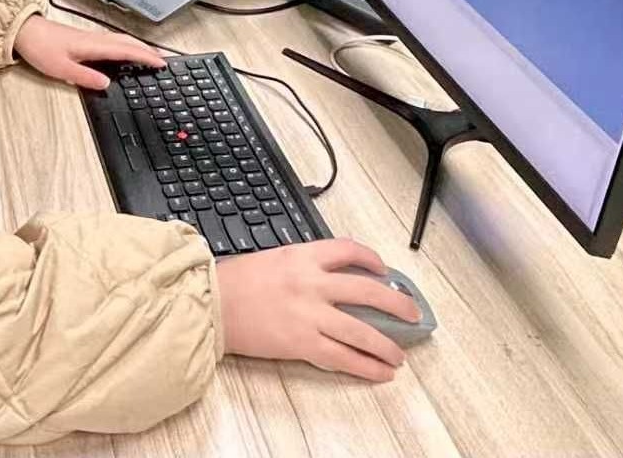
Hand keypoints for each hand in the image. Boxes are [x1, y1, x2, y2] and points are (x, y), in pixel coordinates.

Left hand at [11, 15, 163, 89]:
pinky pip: (113, 41)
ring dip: (138, 47)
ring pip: (121, 40)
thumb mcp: (61, 69)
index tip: (161, 63)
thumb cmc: (40, 47)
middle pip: (128, 42)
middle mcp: (95, 39)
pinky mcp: (85, 38)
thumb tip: (106, 84)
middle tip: (162, 61)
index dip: (146, 56)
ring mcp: (90, 37)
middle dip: (147, 50)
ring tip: (149, 56)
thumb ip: (85, 77)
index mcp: (93, 45)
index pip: (126, 50)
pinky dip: (126, 46)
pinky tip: (124, 52)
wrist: (24, 31)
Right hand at [215, 238, 418, 380]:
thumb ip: (302, 266)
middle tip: (411, 312)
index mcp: (302, 256)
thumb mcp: (272, 259)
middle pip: (367, 290)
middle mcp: (312, 282)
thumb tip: (329, 278)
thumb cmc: (234, 281)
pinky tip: (380, 372)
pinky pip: (343, 356)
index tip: (383, 269)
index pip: (348, 250)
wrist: (211, 304)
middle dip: (396, 303)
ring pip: (362, 330)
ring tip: (399, 355)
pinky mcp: (302, 342)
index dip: (372, 258)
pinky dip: (365, 366)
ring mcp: (310, 314)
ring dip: (387, 344)